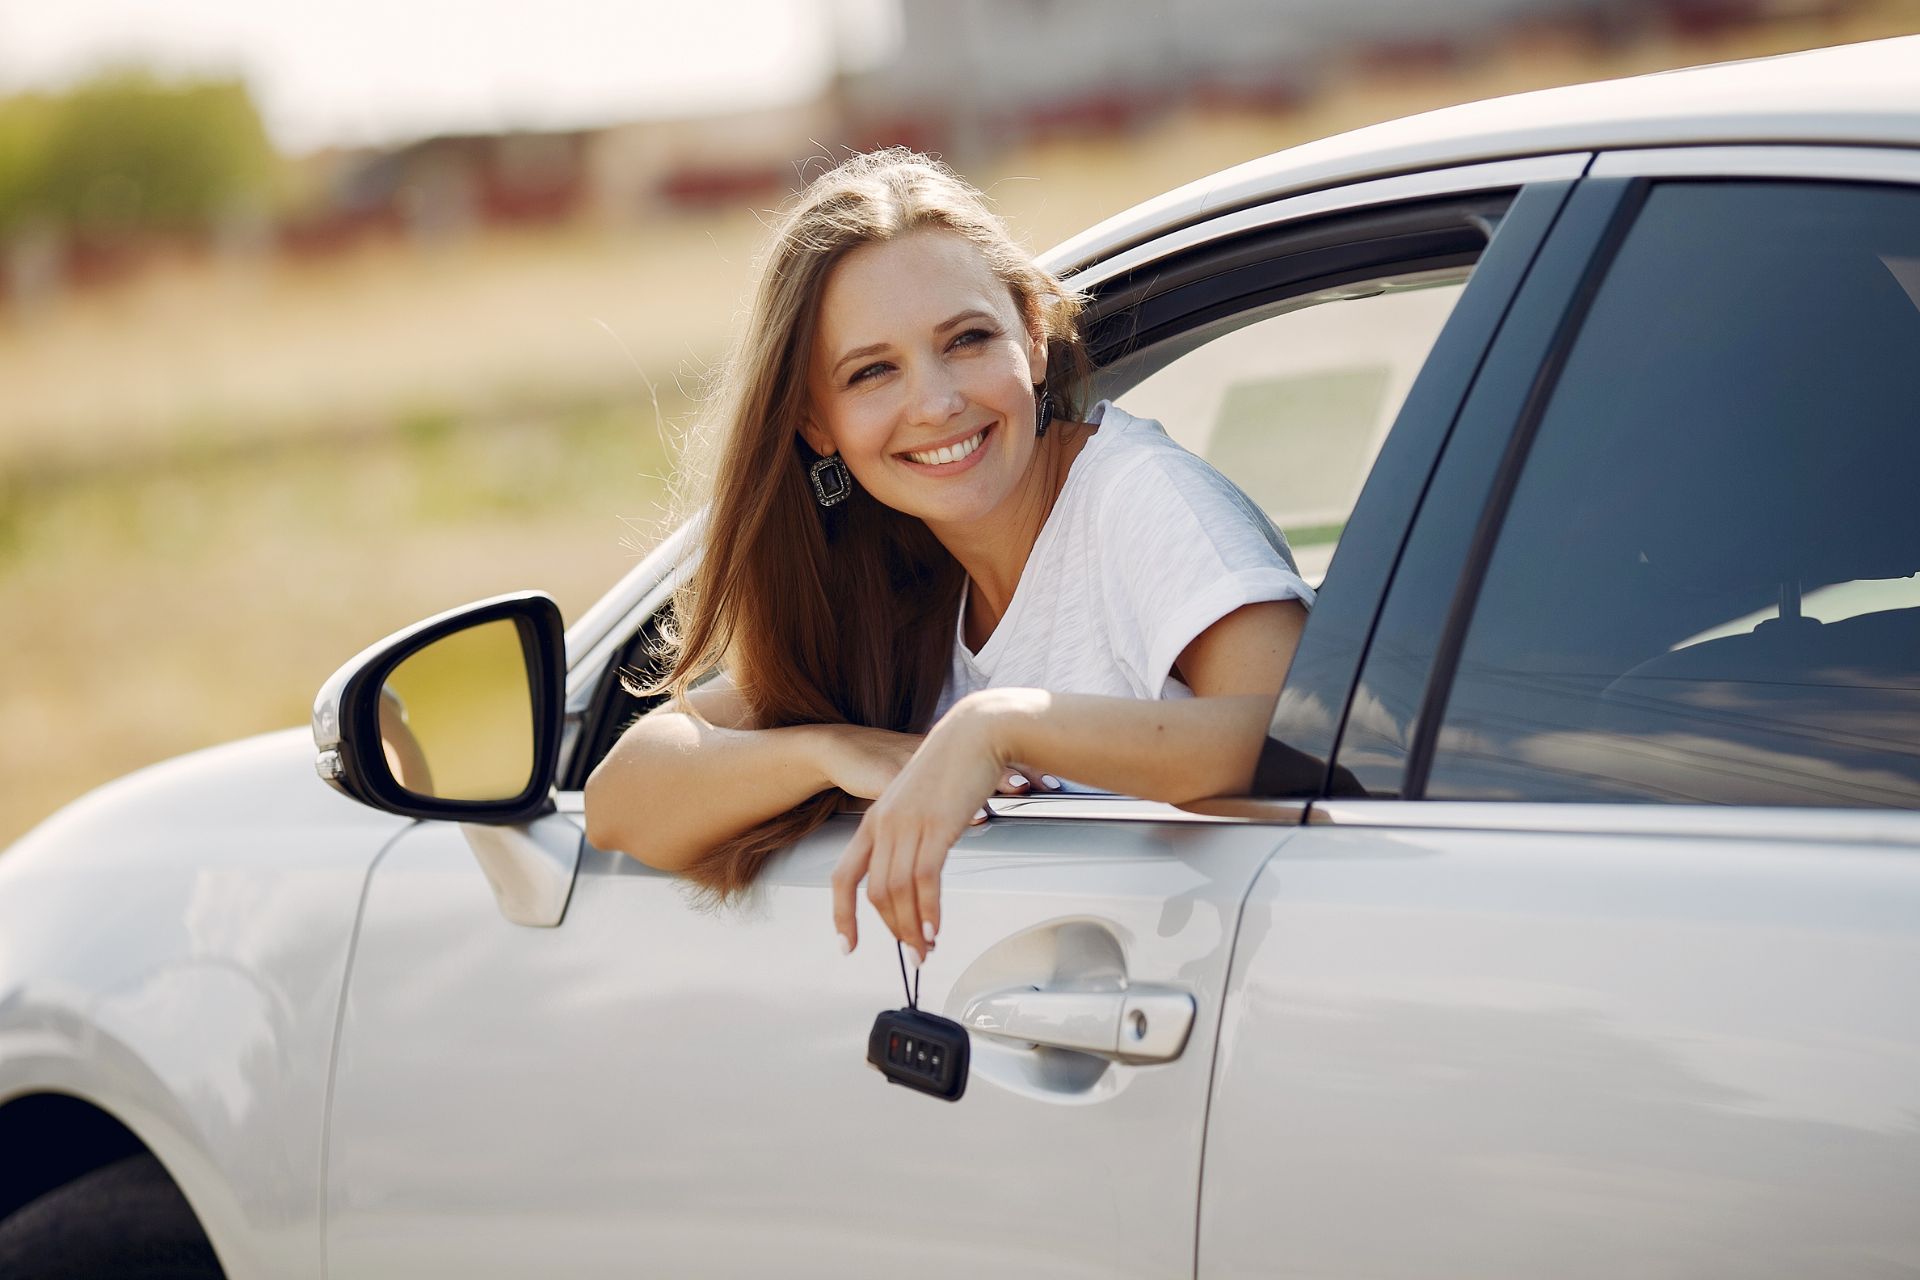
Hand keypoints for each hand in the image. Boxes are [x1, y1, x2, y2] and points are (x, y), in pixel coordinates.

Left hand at [831, 691, 1033, 959]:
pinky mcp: (936, 827)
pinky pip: (925, 881)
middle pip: (875, 893)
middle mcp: (885, 824)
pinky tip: (935, 928)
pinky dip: (928, 911)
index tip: (847, 944)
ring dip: (912, 929)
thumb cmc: (953, 764)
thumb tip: (920, 872)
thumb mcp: (919, 802)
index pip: (843, 876)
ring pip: (898, 892)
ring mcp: (909, 825)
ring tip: (927, 949)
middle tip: (913, 953)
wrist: (976, 732)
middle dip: (892, 930)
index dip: (841, 915)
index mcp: (875, 819)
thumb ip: (912, 833)